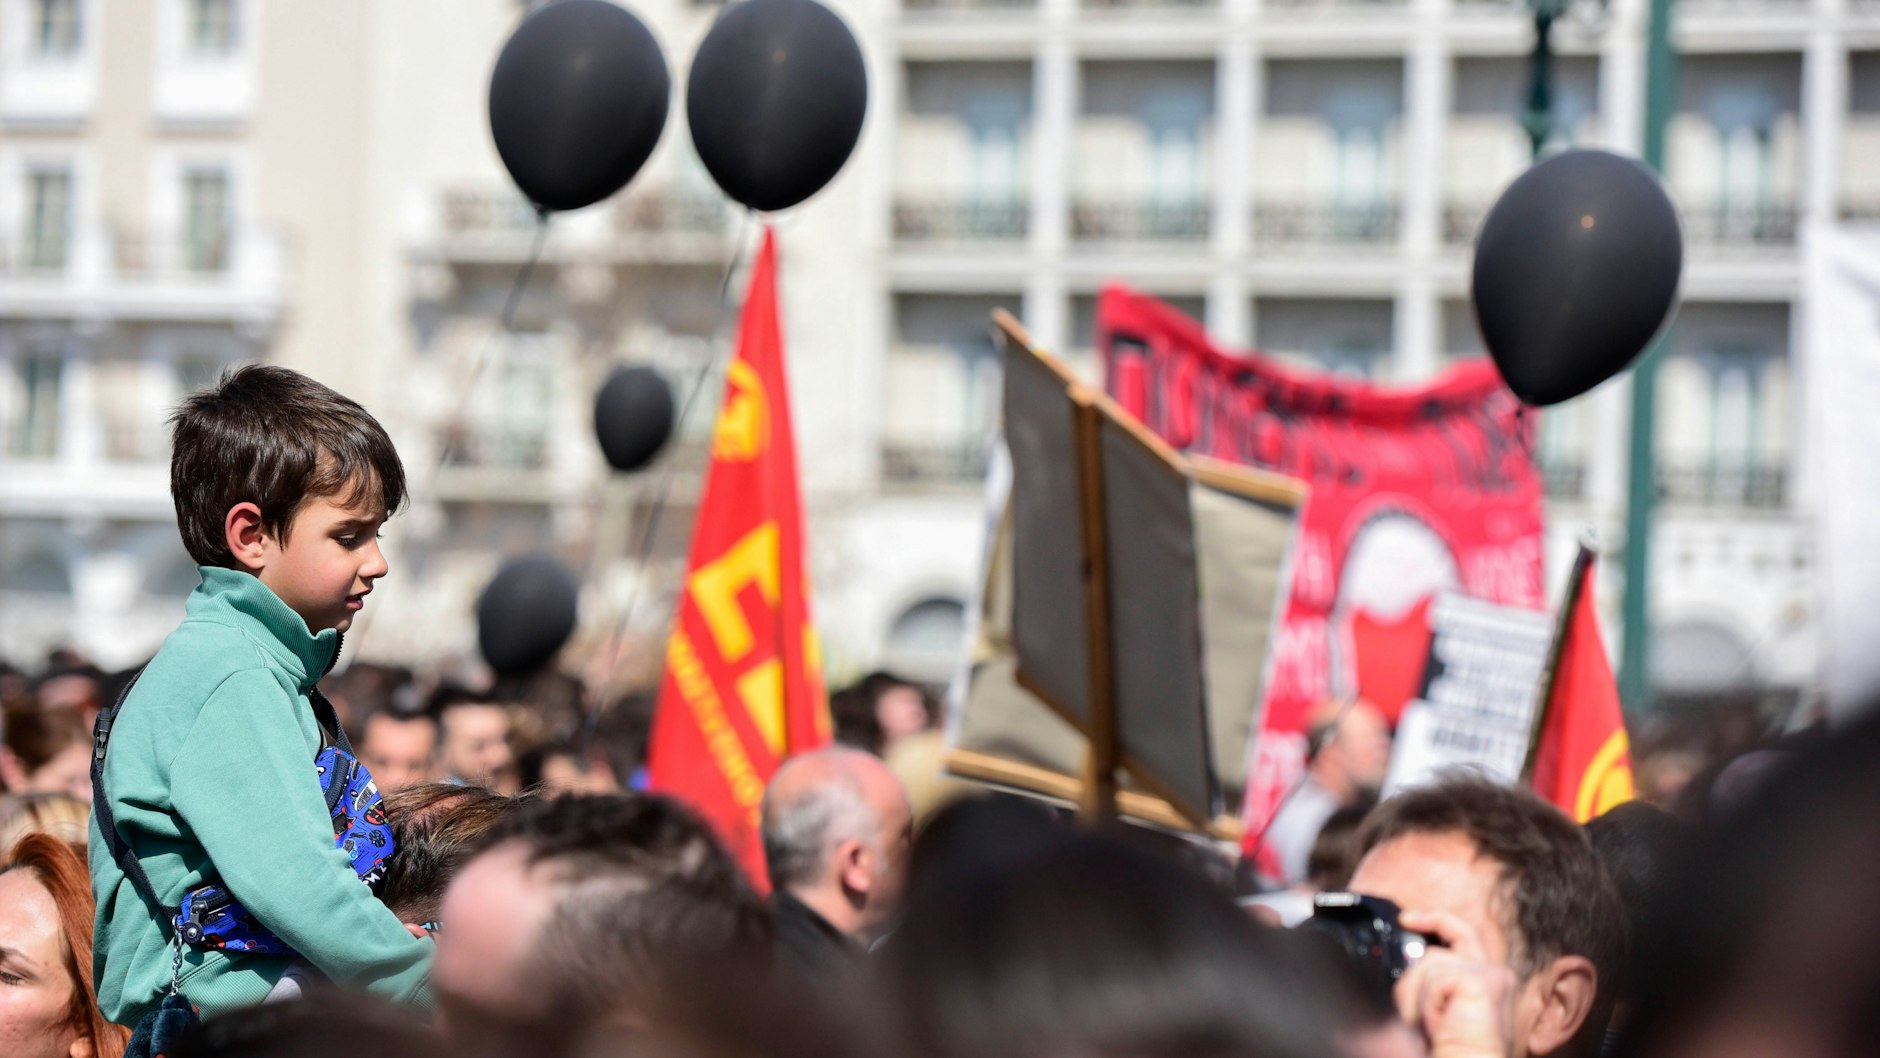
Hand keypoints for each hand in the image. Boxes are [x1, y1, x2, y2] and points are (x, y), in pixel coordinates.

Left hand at [1393, 910, 1519, 1057]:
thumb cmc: (1453, 1048)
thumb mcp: (1440, 1007)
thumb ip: (1434, 982)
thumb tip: (1408, 962)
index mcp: (1488, 981)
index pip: (1465, 937)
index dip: (1437, 921)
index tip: (1407, 919)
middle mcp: (1498, 975)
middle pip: (1457, 931)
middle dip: (1429, 921)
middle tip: (1405, 919)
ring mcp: (1492, 976)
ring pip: (1431, 961)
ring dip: (1416, 994)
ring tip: (1431, 1024)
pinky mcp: (1480, 982)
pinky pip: (1433, 979)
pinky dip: (1425, 1003)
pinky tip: (1439, 1024)